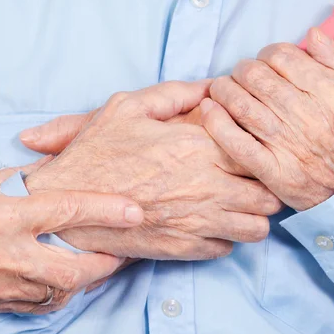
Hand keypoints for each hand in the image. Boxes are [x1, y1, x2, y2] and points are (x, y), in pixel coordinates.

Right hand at [0, 161, 143, 313]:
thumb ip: (20, 178)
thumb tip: (56, 169)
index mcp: (1, 214)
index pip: (66, 209)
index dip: (106, 209)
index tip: (134, 211)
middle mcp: (3, 253)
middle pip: (71, 269)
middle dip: (105, 264)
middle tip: (121, 251)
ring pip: (58, 293)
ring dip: (84, 280)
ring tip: (97, 263)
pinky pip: (37, 305)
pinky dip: (58, 293)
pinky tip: (64, 279)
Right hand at [20, 81, 282, 260]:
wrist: (66, 202)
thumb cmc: (96, 153)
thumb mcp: (128, 108)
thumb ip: (174, 93)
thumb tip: (210, 86)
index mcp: (197, 147)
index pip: (258, 150)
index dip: (260, 148)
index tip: (250, 145)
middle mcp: (206, 187)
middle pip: (268, 193)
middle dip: (264, 184)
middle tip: (248, 176)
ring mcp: (197, 222)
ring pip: (257, 227)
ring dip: (252, 214)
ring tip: (236, 201)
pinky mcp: (183, 248)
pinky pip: (228, 248)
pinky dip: (226, 236)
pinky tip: (210, 221)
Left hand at [201, 28, 333, 210]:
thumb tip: (313, 35)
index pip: (283, 57)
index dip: (269, 53)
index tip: (268, 62)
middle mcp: (310, 117)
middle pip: (256, 77)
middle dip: (243, 69)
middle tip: (243, 74)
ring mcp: (289, 146)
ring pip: (241, 104)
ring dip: (224, 89)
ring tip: (223, 88)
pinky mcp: (274, 172)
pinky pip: (236, 143)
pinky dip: (216, 123)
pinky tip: (208, 109)